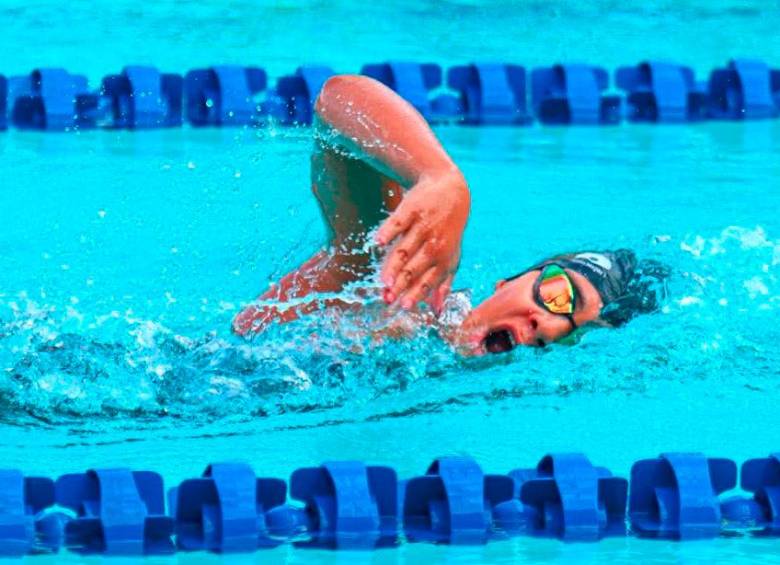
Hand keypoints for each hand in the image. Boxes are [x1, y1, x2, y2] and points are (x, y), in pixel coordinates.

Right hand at [376, 170, 468, 312]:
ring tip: (383, 281)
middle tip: (388, 298)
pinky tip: (378, 242)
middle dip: (401, 284)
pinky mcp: (412, 209)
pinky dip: (388, 232)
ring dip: (393, 266)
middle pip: (415, 268)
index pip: (429, 279)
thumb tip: (438, 311)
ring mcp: (423, 226)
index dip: (416, 293)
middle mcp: (435, 244)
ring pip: (405, 249)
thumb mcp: (452, 255)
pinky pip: (398, 222)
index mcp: (444, 258)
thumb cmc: (449, 230)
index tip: (404, 306)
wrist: (451, 190)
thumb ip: (444, 282)